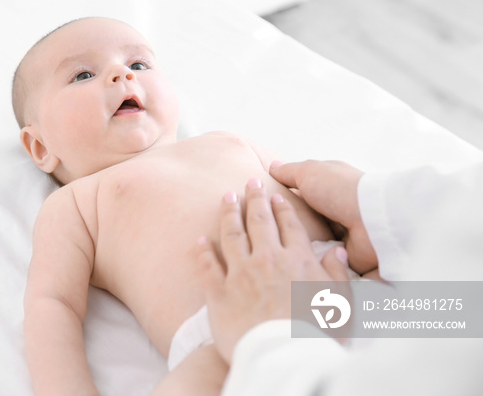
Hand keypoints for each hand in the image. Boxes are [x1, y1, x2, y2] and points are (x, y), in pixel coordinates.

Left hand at [196, 178, 350, 363]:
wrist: (284, 358)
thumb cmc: (317, 336)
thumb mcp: (340, 304)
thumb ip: (337, 274)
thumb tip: (336, 252)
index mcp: (297, 260)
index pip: (289, 225)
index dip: (282, 207)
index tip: (276, 194)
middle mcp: (268, 260)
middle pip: (260, 221)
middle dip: (254, 198)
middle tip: (250, 182)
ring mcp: (241, 274)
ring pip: (232, 234)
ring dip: (228, 213)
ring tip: (226, 197)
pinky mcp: (220, 293)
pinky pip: (208, 266)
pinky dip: (203, 251)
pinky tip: (200, 240)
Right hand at [269, 160, 376, 273]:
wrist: (371, 219)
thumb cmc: (339, 189)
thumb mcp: (308, 171)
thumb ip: (289, 172)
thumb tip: (272, 168)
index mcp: (330, 188)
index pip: (302, 194)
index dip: (284, 201)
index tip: (265, 210)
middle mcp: (337, 210)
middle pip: (306, 219)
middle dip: (290, 227)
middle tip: (268, 237)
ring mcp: (343, 233)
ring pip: (313, 242)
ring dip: (301, 246)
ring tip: (279, 253)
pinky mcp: (347, 255)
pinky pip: (324, 260)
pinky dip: (314, 261)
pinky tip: (296, 264)